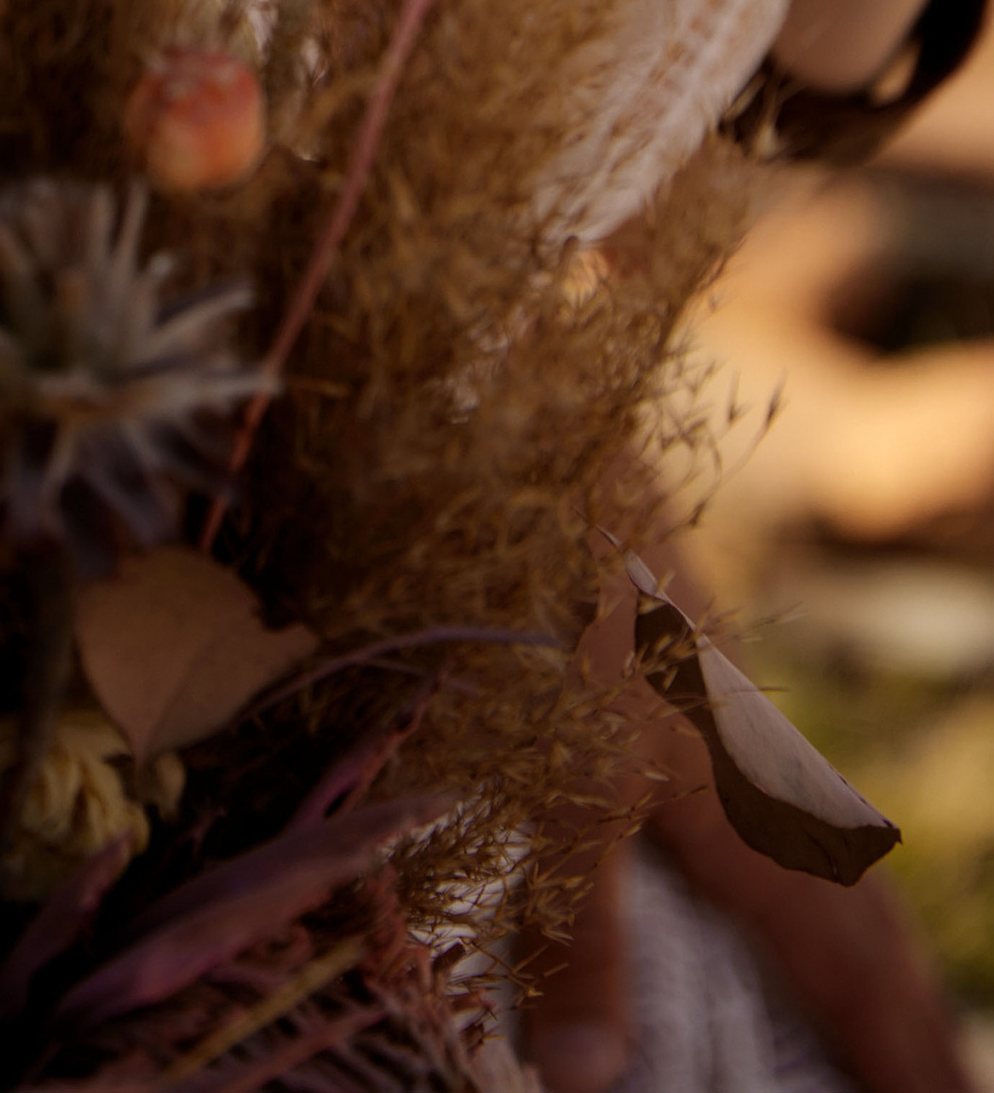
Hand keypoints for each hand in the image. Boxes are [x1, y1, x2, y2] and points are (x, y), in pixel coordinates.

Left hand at [524, 527, 970, 1092]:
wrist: (549, 463)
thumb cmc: (561, 615)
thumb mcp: (558, 783)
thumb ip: (577, 930)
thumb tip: (585, 1084)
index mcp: (761, 828)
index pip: (854, 978)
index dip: (901, 1061)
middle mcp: (771, 784)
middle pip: (865, 931)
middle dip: (907, 1021)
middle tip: (945, 1087)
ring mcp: (738, 730)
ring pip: (831, 869)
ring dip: (863, 953)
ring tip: (888, 1012)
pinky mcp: (692, 685)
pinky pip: (788, 815)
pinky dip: (810, 878)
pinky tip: (784, 868)